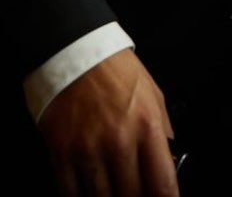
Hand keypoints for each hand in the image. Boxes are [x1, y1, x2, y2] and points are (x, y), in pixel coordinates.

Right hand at [38, 48, 179, 196]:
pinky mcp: (62, 152)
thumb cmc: (116, 70)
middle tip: (135, 194)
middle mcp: (119, 141)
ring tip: (113, 193)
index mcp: (147, 125)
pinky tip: (87, 195)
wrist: (75, 50)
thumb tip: (169, 163)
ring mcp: (89, 150)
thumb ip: (162, 131)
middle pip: (132, 196)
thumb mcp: (153, 94)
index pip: (162, 182)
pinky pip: (71, 193)